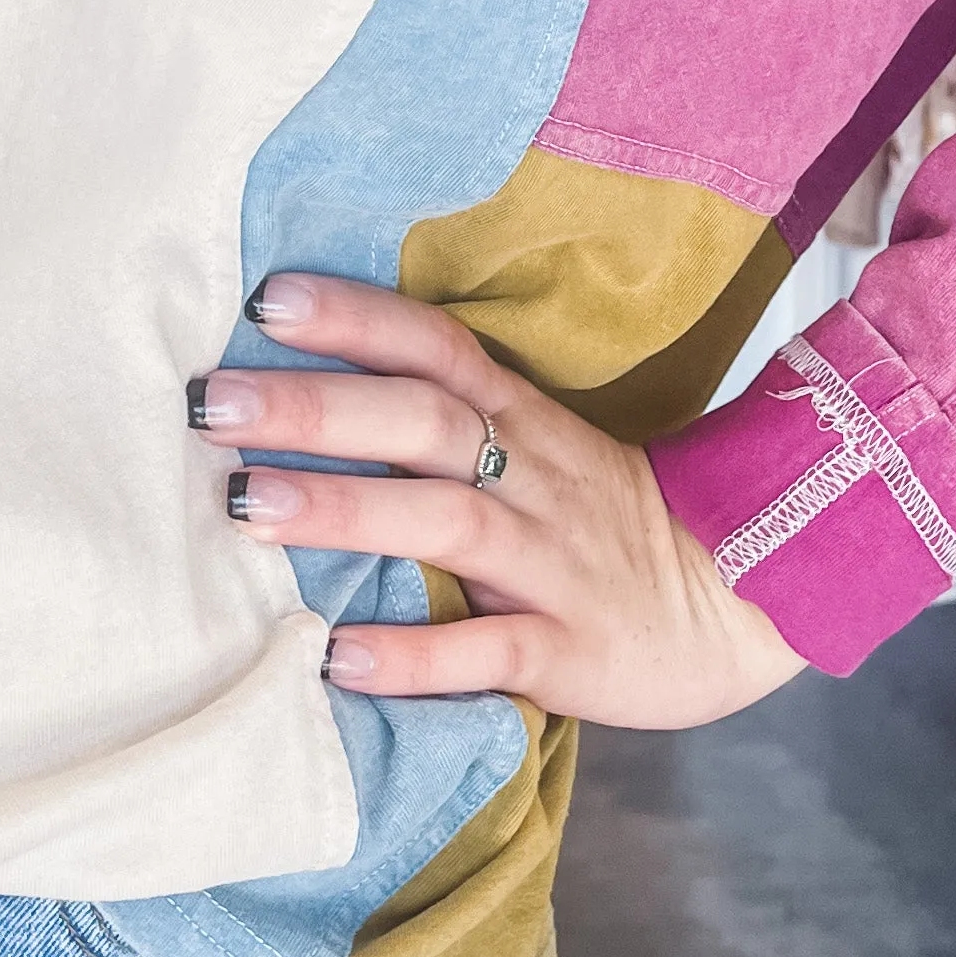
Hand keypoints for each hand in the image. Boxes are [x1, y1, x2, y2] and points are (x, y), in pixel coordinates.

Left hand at [193, 272, 803, 729]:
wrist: (742, 605)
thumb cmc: (607, 528)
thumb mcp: (541, 453)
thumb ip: (450, 424)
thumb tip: (308, 390)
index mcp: (525, 425)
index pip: (437, 350)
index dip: (359, 318)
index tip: (269, 297)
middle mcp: (534, 481)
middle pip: (424, 422)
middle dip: (317, 407)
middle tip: (213, 402)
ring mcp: (554, 564)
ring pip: (448, 522)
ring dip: (348, 510)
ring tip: (250, 506)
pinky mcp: (572, 650)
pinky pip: (490, 650)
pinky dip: (415, 656)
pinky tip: (340, 658)